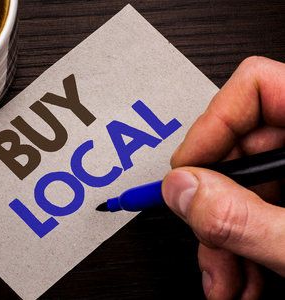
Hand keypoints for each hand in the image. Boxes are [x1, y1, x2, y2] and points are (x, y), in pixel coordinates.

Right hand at [162, 56, 284, 298]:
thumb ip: (243, 218)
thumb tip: (183, 191)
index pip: (254, 86)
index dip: (209, 128)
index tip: (186, 175)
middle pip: (238, 148)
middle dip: (211, 206)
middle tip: (202, 240)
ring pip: (244, 187)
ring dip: (223, 237)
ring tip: (224, 280)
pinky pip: (262, 207)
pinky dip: (243, 244)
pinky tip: (242, 277)